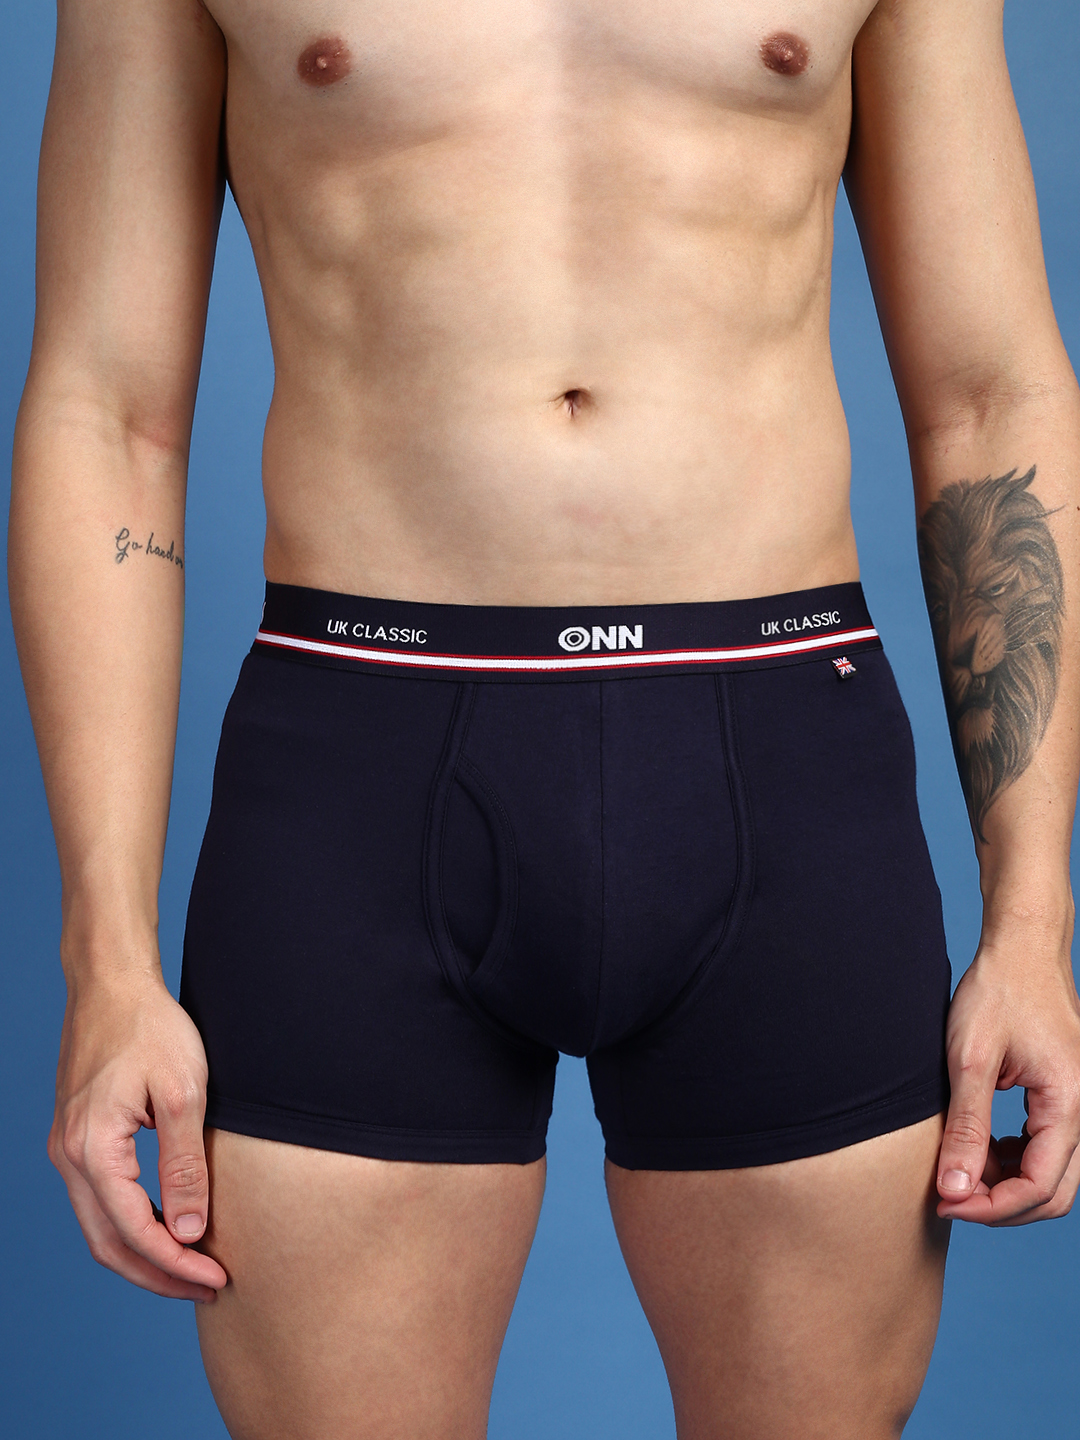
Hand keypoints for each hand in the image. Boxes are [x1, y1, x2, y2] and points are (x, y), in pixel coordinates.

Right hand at [48, 967, 227, 1299]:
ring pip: (100, 1227)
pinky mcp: (77, 1138)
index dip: (176, 1264)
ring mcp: (67, 1148)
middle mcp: (69, 1156)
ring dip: (143, 1254)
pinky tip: (169, 1226)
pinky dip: (131, 1225)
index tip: (216, 1278)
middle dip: (157, 1274)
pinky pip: (99, 1201)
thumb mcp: (184, 1093)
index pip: (134, 1232)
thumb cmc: (152, 1028)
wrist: (113, 984)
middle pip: (109, 1244)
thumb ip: (185, 1165)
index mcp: (93, 1149)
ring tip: (192, 1267)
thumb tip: (191, 1231)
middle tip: (207, 1287)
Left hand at [936, 931, 1079, 1225]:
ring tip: (959, 1169)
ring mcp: (1076, 1104)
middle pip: (1052, 1192)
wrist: (1022, 949)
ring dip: (1007, 1184)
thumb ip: (966, 1128)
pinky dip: (1014, 1159)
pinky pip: (1047, 1148)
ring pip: (1052, 1174)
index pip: (1038, 1187)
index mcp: (1067, 1104)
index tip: (944, 1201)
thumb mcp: (970, 1060)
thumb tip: (954, 1189)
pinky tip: (982, 1147)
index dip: (990, 1207)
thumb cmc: (998, 992)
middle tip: (948, 1196)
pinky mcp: (1063, 1097)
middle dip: (1000, 1204)